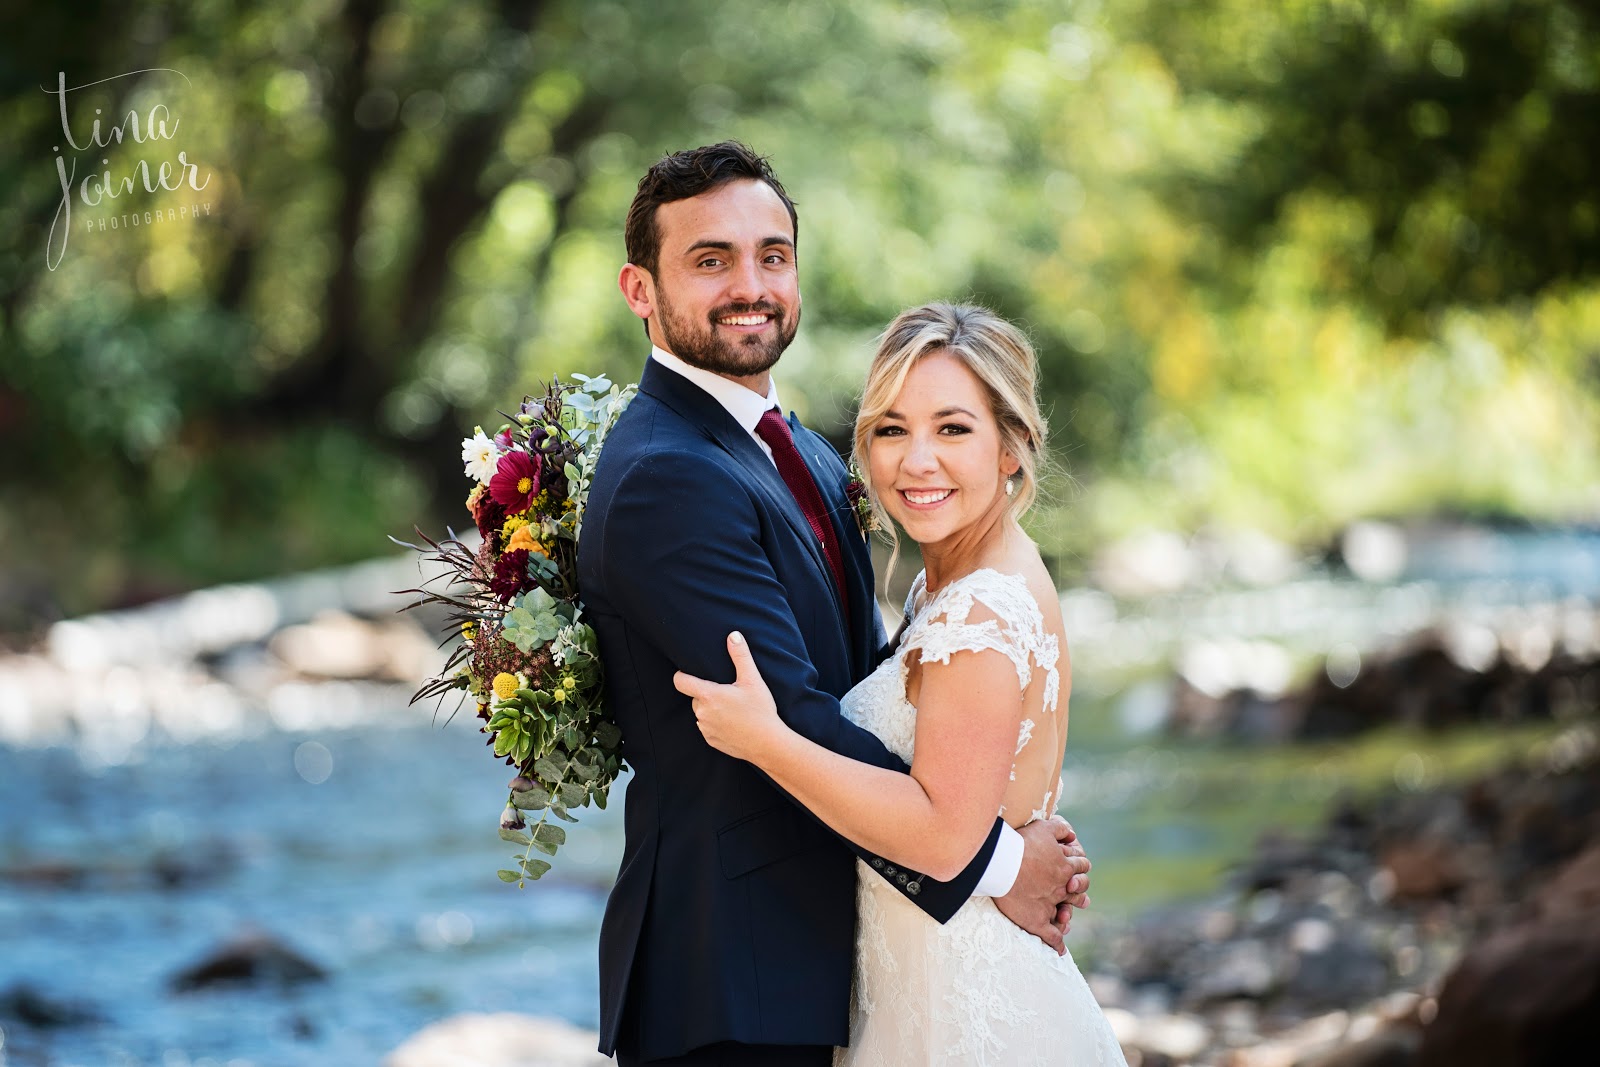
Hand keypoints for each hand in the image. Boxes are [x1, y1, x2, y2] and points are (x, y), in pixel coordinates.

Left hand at [673, 632, 783, 761]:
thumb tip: (733, 635)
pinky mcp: (711, 741)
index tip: (689, 672)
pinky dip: (716, 723)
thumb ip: (741, 656)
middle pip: (695, 697)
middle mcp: (702, 713)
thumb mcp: (753, 680)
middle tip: (728, 693)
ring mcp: (705, 729)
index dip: (682, 675)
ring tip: (733, 709)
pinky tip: (733, 723)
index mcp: (708, 696)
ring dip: (711, 709)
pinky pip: (707, 727)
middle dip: (706, 693)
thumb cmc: (761, 711)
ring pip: (701, 713)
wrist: (768, 744)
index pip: (680, 682)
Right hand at [993, 815, 1091, 955]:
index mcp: (1065, 867)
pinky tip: (1059, 950)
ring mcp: (1050, 906)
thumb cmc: (1020, 843)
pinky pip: (1051, 936)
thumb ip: (1060, 828)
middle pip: (1079, 890)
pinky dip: (1057, 944)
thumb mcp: (1044, 827)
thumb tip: (1071, 833)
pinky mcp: (1037, 921)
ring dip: (1069, 914)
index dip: (1080, 866)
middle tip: (1078, 894)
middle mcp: (1061, 888)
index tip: (1074, 868)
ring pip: (1067, 913)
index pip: (1081, 866)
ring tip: (1067, 917)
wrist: (1000, 863)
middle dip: (1079, 890)